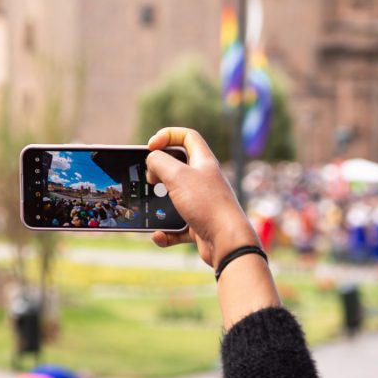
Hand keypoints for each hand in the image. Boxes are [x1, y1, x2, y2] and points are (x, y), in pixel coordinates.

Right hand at [146, 127, 259, 267]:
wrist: (227, 242)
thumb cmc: (207, 205)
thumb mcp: (178, 176)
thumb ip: (159, 162)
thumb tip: (151, 161)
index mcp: (203, 162)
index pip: (187, 137)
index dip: (168, 135)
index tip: (151, 146)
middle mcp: (204, 181)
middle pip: (178, 168)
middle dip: (159, 172)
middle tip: (150, 179)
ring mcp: (201, 203)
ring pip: (174, 198)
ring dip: (159, 205)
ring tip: (150, 209)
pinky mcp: (198, 225)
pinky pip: (176, 226)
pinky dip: (165, 232)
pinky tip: (159, 235)